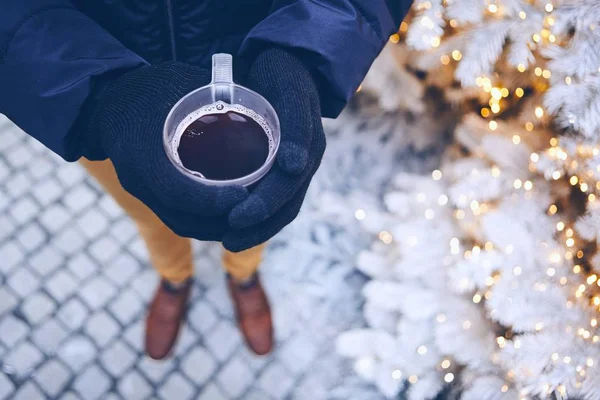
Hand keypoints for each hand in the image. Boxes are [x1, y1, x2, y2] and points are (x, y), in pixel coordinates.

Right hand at [78, 62, 247, 239]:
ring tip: (249, 215)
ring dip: (216, 226)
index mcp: (144, 153)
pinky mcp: (146, 194)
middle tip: (257, 211)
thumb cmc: (149, 86)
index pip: (178, 192)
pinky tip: (230, 212)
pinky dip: (204, 220)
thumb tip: (262, 105)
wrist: (107, 98)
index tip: (244, 195)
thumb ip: (216, 97)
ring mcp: (141, 190)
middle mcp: (139, 179)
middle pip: (184, 218)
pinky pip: (177, 217)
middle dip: (222, 221)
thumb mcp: (181, 83)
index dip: (213, 201)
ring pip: (182, 223)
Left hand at [223, 49, 325, 250]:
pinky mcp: (282, 162)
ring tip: (227, 239)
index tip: (233, 221)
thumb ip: (295, 126)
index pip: (288, 193)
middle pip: (285, 207)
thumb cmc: (284, 72)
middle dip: (258, 227)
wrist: (289, 59)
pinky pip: (273, 194)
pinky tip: (233, 217)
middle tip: (226, 240)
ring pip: (281, 207)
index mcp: (309, 150)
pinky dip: (257, 211)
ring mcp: (295, 164)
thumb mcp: (290, 92)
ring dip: (257, 227)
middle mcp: (304, 162)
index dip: (262, 211)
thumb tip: (293, 168)